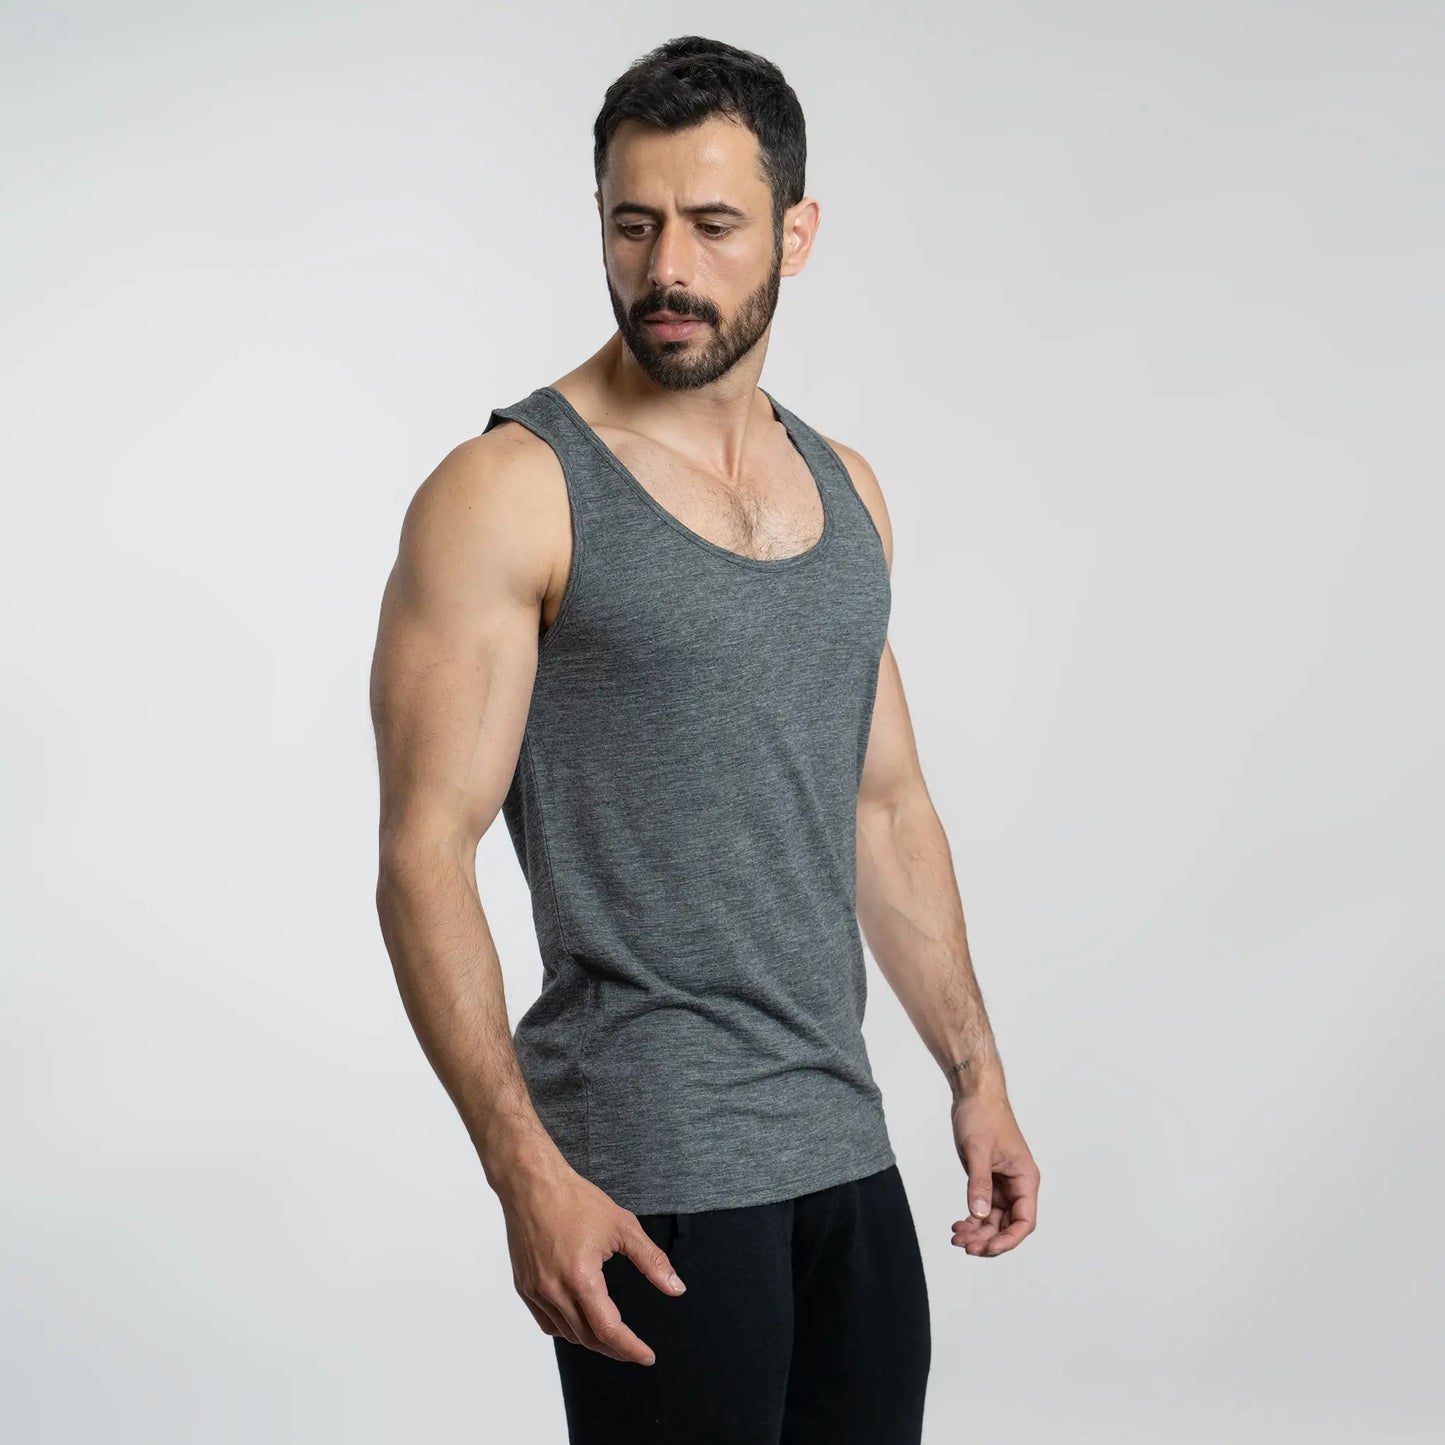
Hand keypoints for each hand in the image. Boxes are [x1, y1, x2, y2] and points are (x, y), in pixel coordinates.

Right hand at [498, 1159, 686, 1364]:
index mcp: (581, 1277)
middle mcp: (554, 1290)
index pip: (608, 1329)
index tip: (647, 1356)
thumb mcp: (623, 1226)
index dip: (630, 1348)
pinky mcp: (524, 1287)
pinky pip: (547, 1323)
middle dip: (614, 1348)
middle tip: (634, 1349)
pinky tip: (580, 1321)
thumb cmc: (576, 1200)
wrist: (532, 1184)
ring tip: (611, 1336)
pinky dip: (566, 1329)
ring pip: (566, 1334)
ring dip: (591, 1340)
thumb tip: (676, 1288)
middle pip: (588, 1338)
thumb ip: (651, 1261)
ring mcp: (535, 1291)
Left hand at [950, 1086, 1038, 1255]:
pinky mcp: (988, 1180)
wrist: (974, 1094)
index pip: (1024, 1221)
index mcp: (1025, 1179)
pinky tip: (958, 1225)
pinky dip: (972, 1219)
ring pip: (994, 1220)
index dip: (1008, 1239)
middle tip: (965, 1246)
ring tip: (956, 1238)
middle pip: (1008, 1226)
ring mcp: (1002, 1184)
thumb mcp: (978, 1150)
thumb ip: (980, 1183)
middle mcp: (1017, 1185)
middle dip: (988, 1239)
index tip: (987, 1248)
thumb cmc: (983, 1115)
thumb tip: (980, 1214)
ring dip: (978, 1232)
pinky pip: (984, 1208)